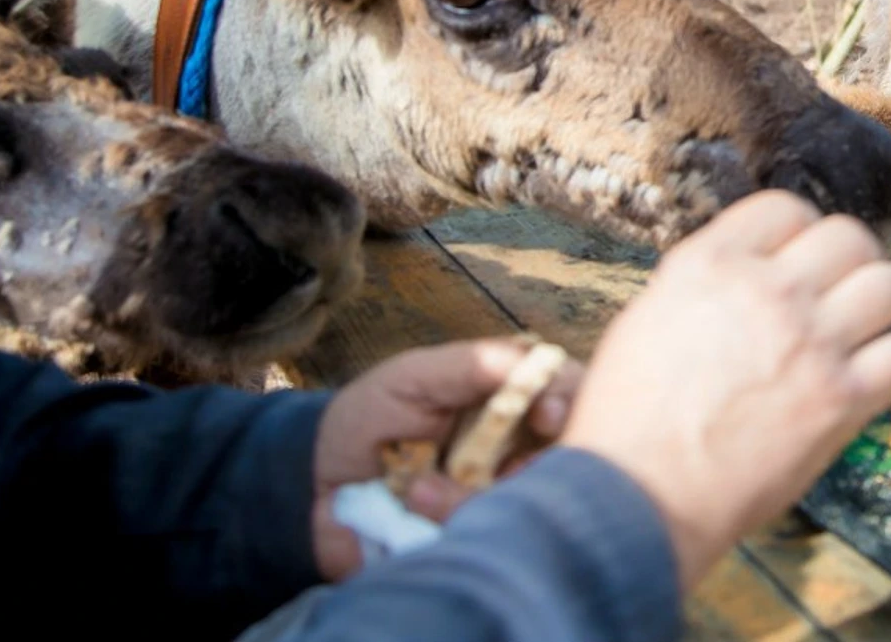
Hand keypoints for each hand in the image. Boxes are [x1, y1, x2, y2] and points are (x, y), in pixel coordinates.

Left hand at [310, 338, 584, 579]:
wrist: (316, 486)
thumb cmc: (369, 417)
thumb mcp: (412, 376)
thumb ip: (469, 364)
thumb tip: (532, 358)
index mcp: (512, 395)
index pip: (570, 388)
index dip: (572, 399)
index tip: (549, 415)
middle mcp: (522, 443)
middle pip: (574, 447)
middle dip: (544, 458)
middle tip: (511, 469)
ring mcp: (505, 490)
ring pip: (536, 494)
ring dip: (482, 495)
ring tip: (422, 493)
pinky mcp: (483, 529)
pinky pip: (500, 531)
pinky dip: (461, 521)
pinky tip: (422, 510)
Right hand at [561, 189, 890, 591]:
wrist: (639, 497)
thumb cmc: (627, 422)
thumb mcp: (644, 321)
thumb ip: (701, 288)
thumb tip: (737, 277)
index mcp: (710, 264)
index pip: (783, 208)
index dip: (802, 227)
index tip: (808, 248)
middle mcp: (767, 290)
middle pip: (846, 236)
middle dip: (856, 254)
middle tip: (857, 276)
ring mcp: (812, 342)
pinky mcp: (844, 397)